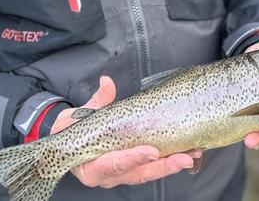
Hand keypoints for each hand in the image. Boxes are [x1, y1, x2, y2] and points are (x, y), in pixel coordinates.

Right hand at [51, 76, 196, 187]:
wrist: (67, 141)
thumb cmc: (71, 130)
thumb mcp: (77, 116)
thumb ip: (96, 102)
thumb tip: (107, 83)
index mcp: (90, 167)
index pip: (113, 164)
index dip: (132, 159)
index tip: (150, 151)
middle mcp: (107, 175)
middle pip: (137, 174)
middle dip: (162, 166)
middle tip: (183, 157)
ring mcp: (121, 174)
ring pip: (148, 173)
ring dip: (170, 165)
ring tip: (191, 155)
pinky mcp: (132, 168)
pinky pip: (151, 168)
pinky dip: (168, 162)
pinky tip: (186, 154)